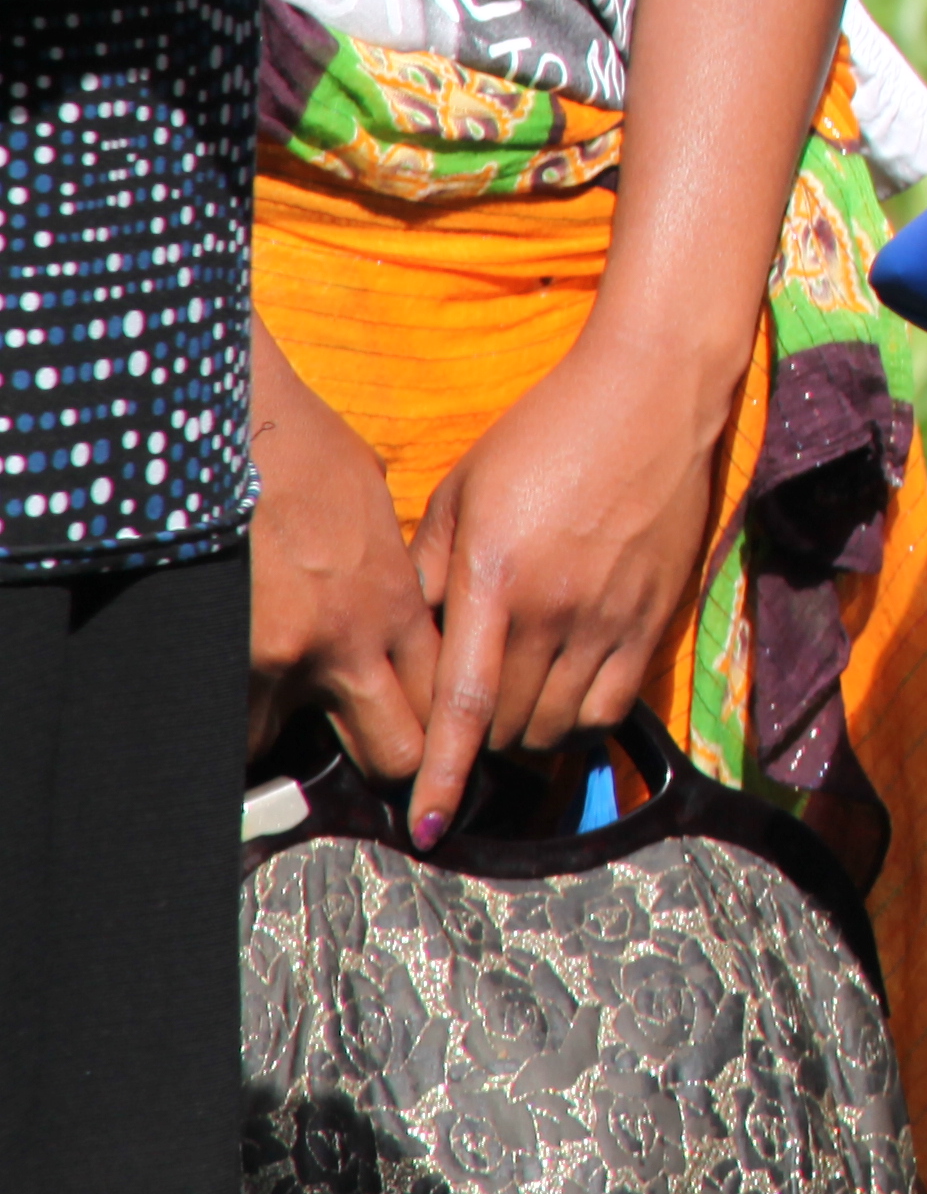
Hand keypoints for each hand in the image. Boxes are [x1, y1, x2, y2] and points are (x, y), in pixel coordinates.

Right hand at [246, 340, 433, 782]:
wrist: (235, 425)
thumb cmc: (303, 450)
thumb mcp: (372, 509)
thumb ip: (388, 569)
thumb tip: (389, 594)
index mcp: (397, 603)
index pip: (446, 698)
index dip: (440, 731)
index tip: (431, 747)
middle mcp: (352, 643)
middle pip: (392, 751)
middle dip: (381, 768)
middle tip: (361, 767)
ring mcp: (284, 660)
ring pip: (287, 747)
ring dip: (276, 740)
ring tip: (265, 722)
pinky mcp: (222, 660)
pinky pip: (224, 723)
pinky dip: (220, 719)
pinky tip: (214, 701)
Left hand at [403, 334, 738, 846]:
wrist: (650, 396)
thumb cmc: (546, 433)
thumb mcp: (465, 489)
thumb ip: (430, 567)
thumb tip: (408, 634)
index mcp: (495, 578)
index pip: (464, 703)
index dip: (442, 775)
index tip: (426, 825)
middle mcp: (554, 610)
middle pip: (507, 724)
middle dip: (477, 745)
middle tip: (464, 733)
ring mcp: (610, 617)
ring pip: (559, 725)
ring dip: (525, 737)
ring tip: (511, 716)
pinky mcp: (653, 616)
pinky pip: (613, 705)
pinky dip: (580, 724)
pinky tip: (563, 708)